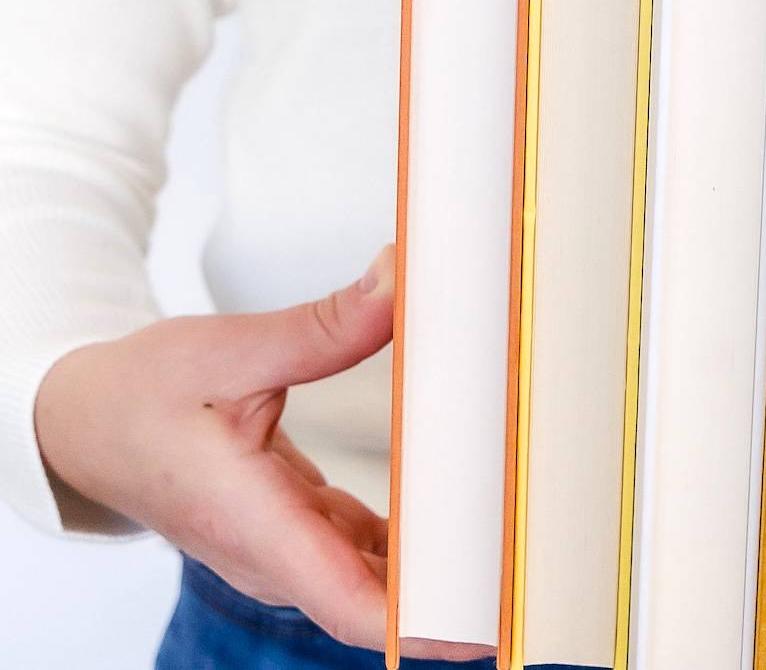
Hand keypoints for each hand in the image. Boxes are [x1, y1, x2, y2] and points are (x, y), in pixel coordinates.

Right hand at [34, 245, 489, 660]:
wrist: (86, 423)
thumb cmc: (137, 398)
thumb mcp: (226, 350)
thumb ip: (323, 328)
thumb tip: (401, 286)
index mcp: (256, 523)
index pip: (353, 607)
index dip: (427, 626)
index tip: (490, 620)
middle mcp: (276, 554)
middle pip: (379, 602)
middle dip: (455, 596)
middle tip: (531, 561)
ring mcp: (286, 547)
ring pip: (376, 579)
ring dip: (439, 568)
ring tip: (513, 535)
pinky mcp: (294, 528)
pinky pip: (365, 550)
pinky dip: (412, 539)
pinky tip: (459, 512)